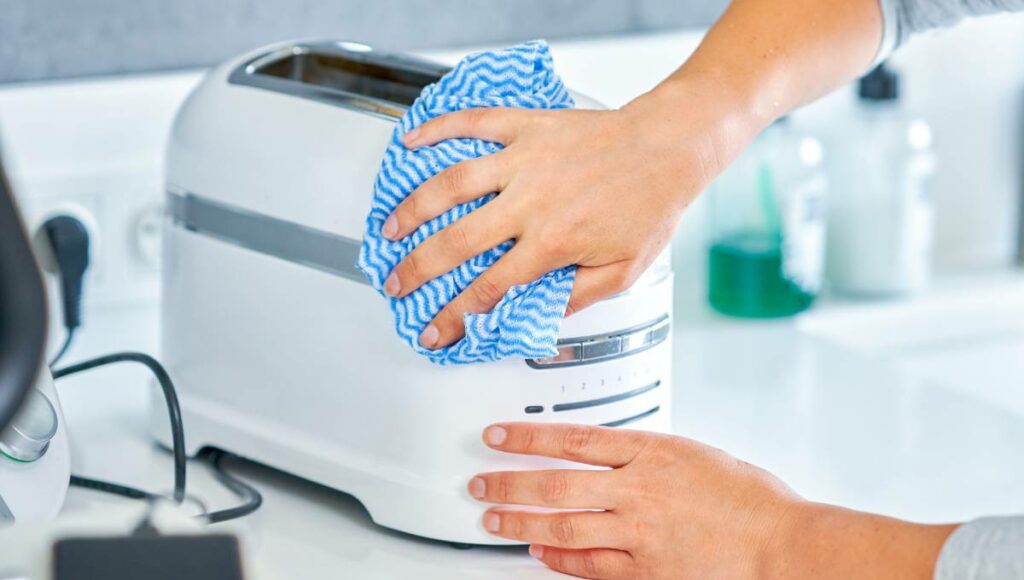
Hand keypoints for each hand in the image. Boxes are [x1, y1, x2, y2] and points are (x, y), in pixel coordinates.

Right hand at [381, 81, 758, 348]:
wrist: (668, 146)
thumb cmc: (650, 205)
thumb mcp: (623, 272)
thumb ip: (577, 298)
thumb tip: (539, 319)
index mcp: (552, 242)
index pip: (489, 289)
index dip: (455, 317)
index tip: (435, 332)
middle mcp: (530, 202)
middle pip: (456, 242)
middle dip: (417, 270)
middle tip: (394, 285)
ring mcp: (524, 160)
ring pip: (450, 184)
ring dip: (411, 209)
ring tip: (388, 229)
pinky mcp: (526, 126)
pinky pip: (472, 124)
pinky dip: (437, 129)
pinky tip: (410, 141)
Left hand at [469, 423, 956, 579]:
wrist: (783, 546)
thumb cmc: (751, 499)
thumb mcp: (696, 455)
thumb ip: (649, 455)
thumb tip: (612, 456)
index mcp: (651, 452)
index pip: (572, 438)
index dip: (526, 437)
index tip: (497, 436)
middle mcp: (638, 490)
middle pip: (555, 482)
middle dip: (509, 482)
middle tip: (479, 483)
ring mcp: (639, 532)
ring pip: (563, 524)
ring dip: (521, 521)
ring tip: (493, 520)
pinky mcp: (645, 570)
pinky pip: (589, 565)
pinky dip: (559, 558)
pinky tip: (539, 552)